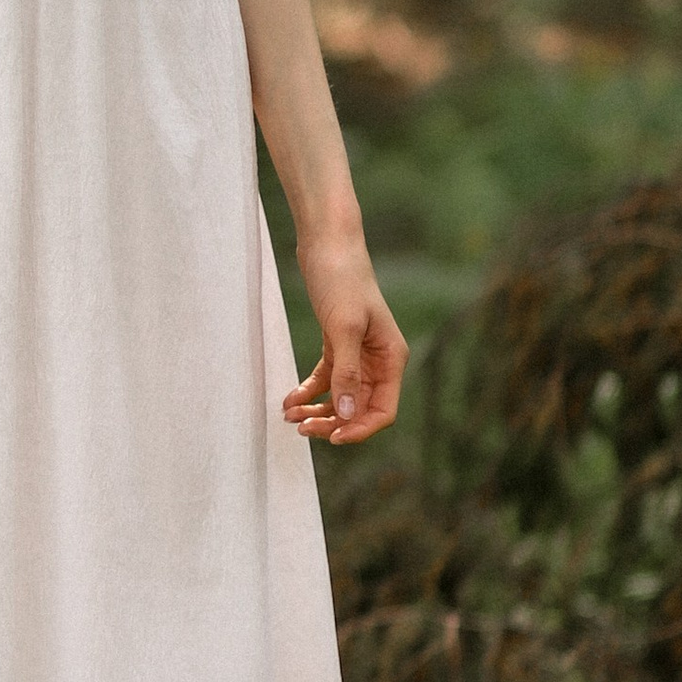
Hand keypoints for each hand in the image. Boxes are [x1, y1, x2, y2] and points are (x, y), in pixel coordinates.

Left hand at [283, 229, 403, 444]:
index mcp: (392, 359)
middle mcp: (379, 360)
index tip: (332, 438)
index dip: (359, 429)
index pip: (383, 410)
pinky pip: (326, 379)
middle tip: (301, 430)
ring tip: (290, 418)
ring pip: (341, 397)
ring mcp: (358, 353)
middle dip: (333, 422)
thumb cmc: (342, 280)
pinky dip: (308, 392)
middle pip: (360, 408)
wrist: (327, 244)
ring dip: (318, 411)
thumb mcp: (344, 328)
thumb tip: (349, 415)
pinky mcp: (338, 344)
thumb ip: (348, 373)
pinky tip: (289, 401)